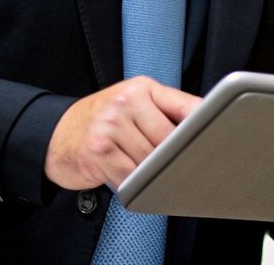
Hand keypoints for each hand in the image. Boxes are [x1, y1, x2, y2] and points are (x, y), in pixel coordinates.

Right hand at [42, 76, 200, 189]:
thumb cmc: (100, 122)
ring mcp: (110, 125)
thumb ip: (164, 113)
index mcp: (141, 88)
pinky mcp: (97, 150)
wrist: (54, 135)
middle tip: (179, 170)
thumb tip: (202, 131)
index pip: (186, 106)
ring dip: (152, 174)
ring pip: (151, 160)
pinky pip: (130, 176)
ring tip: (145, 172)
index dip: (205, 127)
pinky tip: (130, 181)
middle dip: (174, 159)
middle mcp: (126, 101)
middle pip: (170, 140)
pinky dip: (134, 185)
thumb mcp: (131, 105)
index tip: (219, 144)